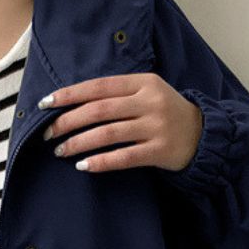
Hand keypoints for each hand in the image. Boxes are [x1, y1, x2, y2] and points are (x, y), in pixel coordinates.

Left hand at [38, 73, 202, 173]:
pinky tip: (84, 166)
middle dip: (69, 122)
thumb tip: (73, 103)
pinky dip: (102, 161)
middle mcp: (149, 102)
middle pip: (100, 110)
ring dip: (80, 143)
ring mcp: (156, 127)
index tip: (46, 104)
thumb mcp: (146, 93)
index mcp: (143, 82)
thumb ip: (117, 94)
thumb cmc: (164, 113)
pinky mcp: (160, 151)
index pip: (99, 86)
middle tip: (47, 134)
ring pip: (109, 134)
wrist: (202, 134)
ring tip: (60, 151)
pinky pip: (125, 157)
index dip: (70, 95)